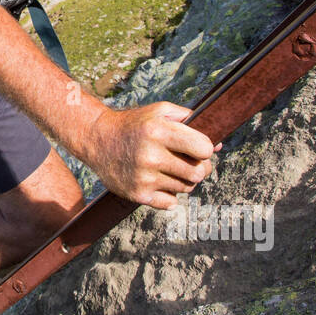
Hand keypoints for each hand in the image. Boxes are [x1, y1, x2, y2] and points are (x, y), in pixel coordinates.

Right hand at [84, 102, 218, 208]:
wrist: (98, 139)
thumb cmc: (135, 124)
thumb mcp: (160, 111)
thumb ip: (190, 121)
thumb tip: (218, 145)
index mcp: (158, 131)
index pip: (204, 149)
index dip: (204, 148)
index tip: (197, 147)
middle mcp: (150, 155)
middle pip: (198, 173)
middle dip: (200, 167)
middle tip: (190, 162)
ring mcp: (143, 177)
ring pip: (186, 188)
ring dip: (183, 180)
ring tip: (170, 169)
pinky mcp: (137, 194)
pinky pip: (171, 203)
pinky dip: (170, 195)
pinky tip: (159, 181)